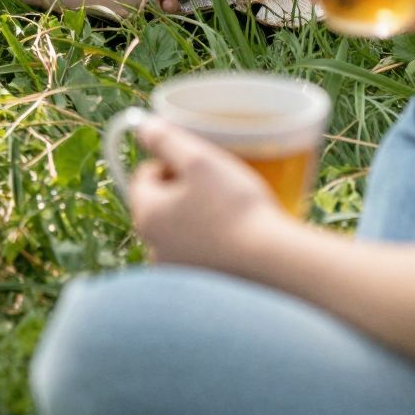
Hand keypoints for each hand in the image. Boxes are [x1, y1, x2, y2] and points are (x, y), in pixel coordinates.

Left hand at [129, 117, 292, 273]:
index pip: (145, 176)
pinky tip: (237, 239)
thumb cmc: (236, 208)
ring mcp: (177, 271)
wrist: (272, 265)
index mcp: (146, 216)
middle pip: (161, 205)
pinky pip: (199, 255)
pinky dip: (211, 244)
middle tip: (219, 184)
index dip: (172, 162)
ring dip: (198, 218)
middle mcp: (153, 248)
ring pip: (180, 231)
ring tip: (231, 212)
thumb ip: (167, 139)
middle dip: (185, 191)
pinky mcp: (201, 288)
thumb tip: (142, 126)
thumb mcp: (200, 161)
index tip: (202, 164)